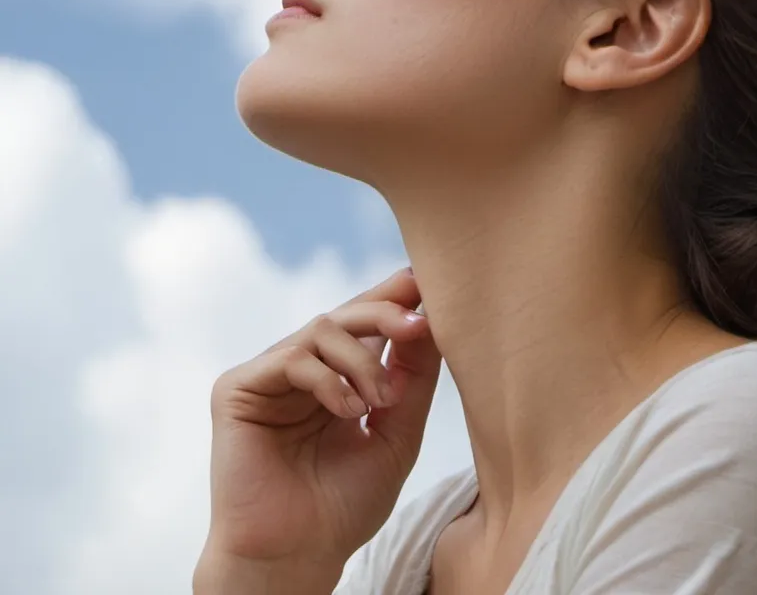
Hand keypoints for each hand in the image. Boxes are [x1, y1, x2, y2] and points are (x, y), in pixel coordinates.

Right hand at [196, 266, 439, 587]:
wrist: (297, 558)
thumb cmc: (344, 506)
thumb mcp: (396, 434)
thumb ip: (412, 378)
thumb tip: (430, 319)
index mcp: (335, 376)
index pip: (363, 324)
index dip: (392, 299)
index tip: (427, 287)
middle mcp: (300, 370)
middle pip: (343, 315)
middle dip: (385, 313)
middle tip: (418, 324)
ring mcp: (267, 377)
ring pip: (321, 329)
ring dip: (362, 359)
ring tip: (380, 400)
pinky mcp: (236, 389)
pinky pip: (290, 358)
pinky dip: (328, 378)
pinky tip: (349, 410)